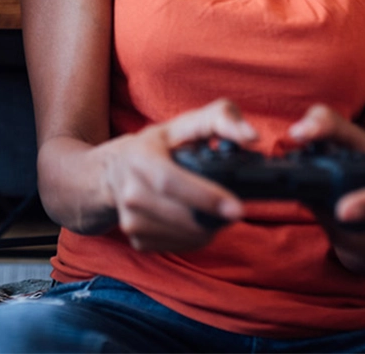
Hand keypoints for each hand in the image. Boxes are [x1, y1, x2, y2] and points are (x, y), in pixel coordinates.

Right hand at [97, 98, 256, 250]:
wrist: (113, 171)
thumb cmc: (157, 145)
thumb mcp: (184, 123)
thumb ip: (221, 119)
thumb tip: (251, 136)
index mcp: (140, 157)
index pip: (170, 182)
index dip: (205, 197)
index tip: (237, 209)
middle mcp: (130, 190)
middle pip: (183, 217)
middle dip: (215, 216)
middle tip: (233, 208)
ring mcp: (130, 219)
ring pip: (186, 236)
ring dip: (208, 227)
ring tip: (210, 209)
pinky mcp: (136, 240)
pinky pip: (178, 247)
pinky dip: (194, 237)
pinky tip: (192, 219)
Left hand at [289, 105, 364, 275]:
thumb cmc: (364, 158)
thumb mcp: (348, 135)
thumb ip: (324, 123)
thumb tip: (298, 133)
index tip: (342, 212)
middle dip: (353, 224)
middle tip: (333, 217)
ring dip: (338, 230)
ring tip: (323, 210)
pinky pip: (364, 254)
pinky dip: (343, 242)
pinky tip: (334, 226)